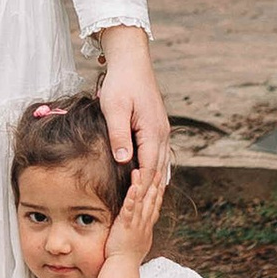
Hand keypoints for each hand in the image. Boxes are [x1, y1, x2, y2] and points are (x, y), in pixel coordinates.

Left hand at [94, 28, 171, 220]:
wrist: (132, 61)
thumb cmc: (121, 83)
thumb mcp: (114, 108)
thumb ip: (119, 135)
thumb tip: (123, 161)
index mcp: (153, 131)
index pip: (148, 169)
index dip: (141, 190)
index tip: (133, 208)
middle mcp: (162, 133)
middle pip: (158, 171)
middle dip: (150, 193)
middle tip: (141, 216)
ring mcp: (162, 130)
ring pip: (161, 165)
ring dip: (155, 185)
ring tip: (146, 206)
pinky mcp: (157, 127)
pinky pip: (159, 156)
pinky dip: (156, 171)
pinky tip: (150, 181)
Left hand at [106, 177, 161, 270]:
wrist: (124, 266)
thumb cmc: (129, 256)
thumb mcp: (141, 241)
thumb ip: (143, 231)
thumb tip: (145, 229)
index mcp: (147, 225)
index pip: (155, 205)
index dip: (159, 191)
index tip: (162, 180)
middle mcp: (144, 222)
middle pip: (151, 199)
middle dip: (155, 183)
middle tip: (159, 169)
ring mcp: (136, 223)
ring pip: (140, 200)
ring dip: (141, 185)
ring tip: (141, 170)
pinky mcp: (126, 225)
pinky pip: (129, 208)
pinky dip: (131, 197)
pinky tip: (133, 187)